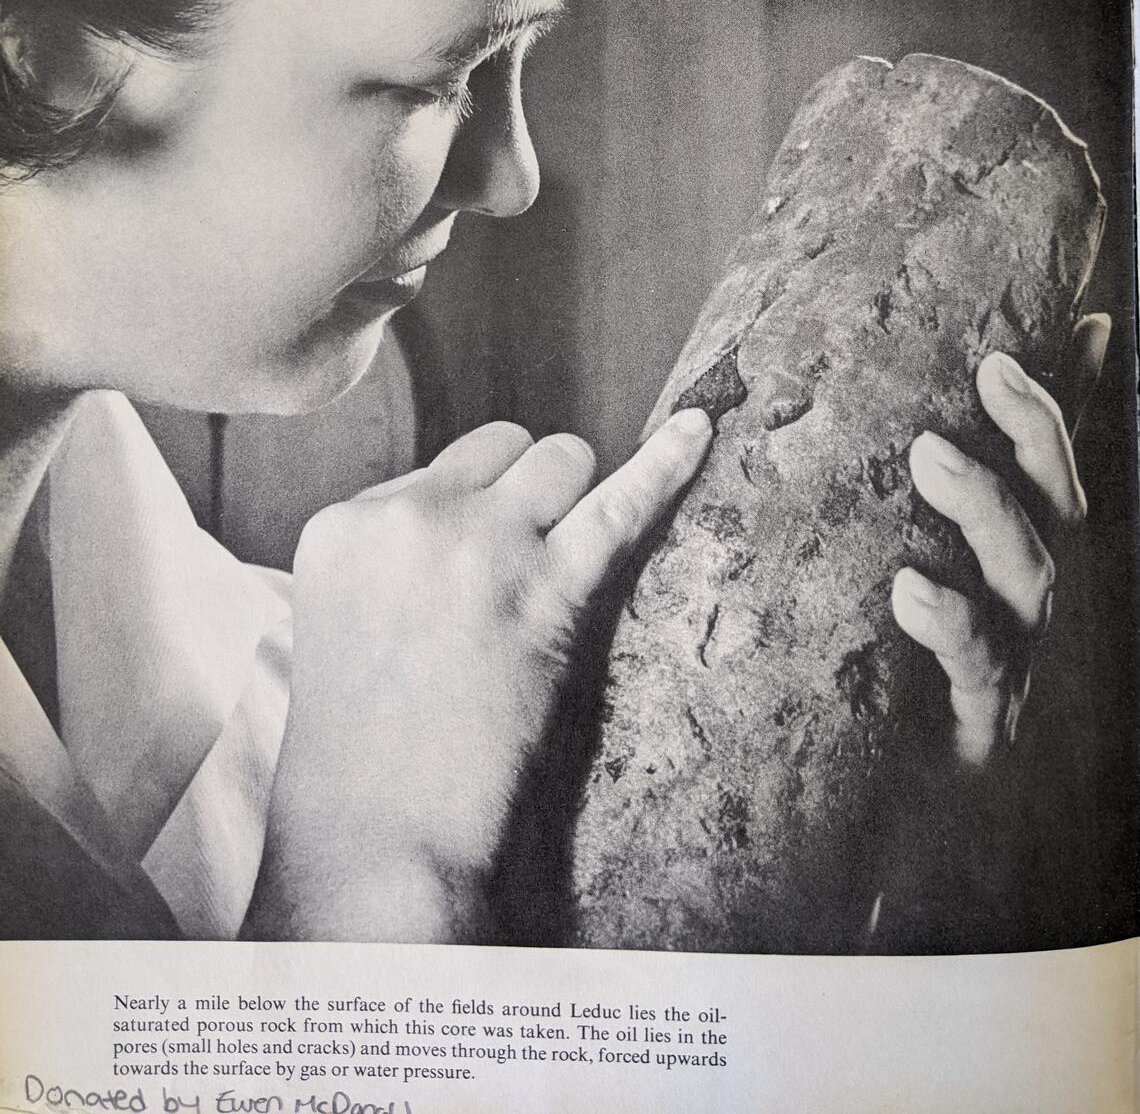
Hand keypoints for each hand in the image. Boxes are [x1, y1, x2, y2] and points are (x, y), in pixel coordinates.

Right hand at [247, 407, 711, 941]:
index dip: (470, 515)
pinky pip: (622, 502)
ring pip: (560, 458)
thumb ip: (395, 557)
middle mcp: (411, 515)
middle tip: (519, 573)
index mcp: (344, 523)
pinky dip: (667, 463)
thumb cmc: (359, 753)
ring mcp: (482, 544)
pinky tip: (702, 430)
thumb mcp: (341, 619)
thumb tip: (466, 521)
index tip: (470, 570)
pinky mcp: (548, 588)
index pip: (440, 471)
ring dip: (572, 500)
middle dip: (525, 494)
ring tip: (559, 568)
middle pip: (505, 447)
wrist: (380, 840)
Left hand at [890, 314, 1109, 766]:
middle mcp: (1034, 600)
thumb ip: (1012, 460)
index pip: (1055, 468)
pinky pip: (975, 670)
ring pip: (1027, 581)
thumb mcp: (975, 550)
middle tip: (985, 369)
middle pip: (1054, 512)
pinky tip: (911, 589)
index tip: (1021, 346)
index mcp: (1029, 556)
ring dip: (987, 509)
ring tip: (931, 453)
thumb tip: (1079, 338)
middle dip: (1030, 439)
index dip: (1049, 407)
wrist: (923, 804)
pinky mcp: (980, 722)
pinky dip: (952, 625)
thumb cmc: (948, 659)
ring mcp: (1016, 659)